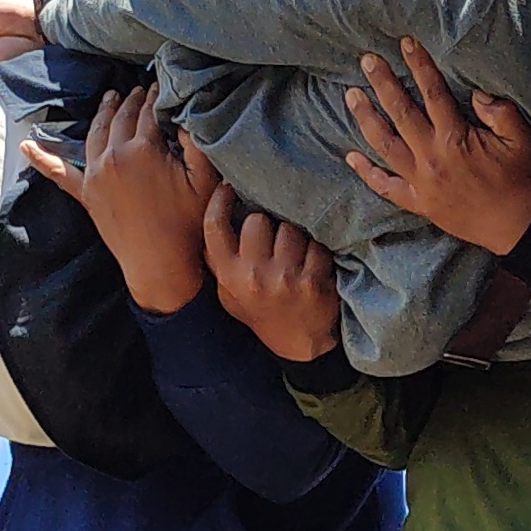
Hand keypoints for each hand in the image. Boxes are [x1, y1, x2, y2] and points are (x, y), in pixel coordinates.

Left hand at [22, 84, 219, 314]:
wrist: (160, 265)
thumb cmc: (187, 224)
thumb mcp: (204, 180)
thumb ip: (197, 142)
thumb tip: (186, 114)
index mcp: (143, 149)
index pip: (150, 111)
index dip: (158, 95)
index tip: (162, 83)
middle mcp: (113, 157)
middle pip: (122, 118)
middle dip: (132, 100)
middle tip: (139, 89)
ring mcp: (96, 175)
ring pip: (96, 133)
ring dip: (103, 113)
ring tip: (110, 99)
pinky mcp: (86, 195)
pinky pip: (59, 173)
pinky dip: (42, 159)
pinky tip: (27, 146)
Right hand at [204, 186, 339, 362]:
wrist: (300, 343)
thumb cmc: (262, 310)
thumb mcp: (230, 293)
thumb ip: (218, 260)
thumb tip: (213, 213)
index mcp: (229, 276)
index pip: (215, 227)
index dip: (220, 201)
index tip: (228, 188)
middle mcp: (253, 276)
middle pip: (257, 220)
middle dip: (267, 224)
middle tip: (273, 239)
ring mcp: (284, 277)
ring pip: (289, 229)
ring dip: (295, 237)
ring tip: (295, 254)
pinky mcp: (312, 280)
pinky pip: (315, 244)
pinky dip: (317, 250)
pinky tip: (314, 264)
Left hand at [344, 37, 530, 254]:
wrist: (520, 228)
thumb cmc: (523, 181)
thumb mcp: (521, 140)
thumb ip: (499, 111)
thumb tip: (475, 92)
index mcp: (456, 138)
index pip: (432, 93)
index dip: (419, 65)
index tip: (405, 43)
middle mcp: (431, 158)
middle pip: (400, 113)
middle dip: (382, 83)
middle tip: (366, 60)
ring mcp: (421, 182)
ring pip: (384, 145)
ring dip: (365, 119)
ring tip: (351, 96)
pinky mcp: (419, 204)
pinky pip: (386, 187)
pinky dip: (366, 172)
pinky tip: (350, 156)